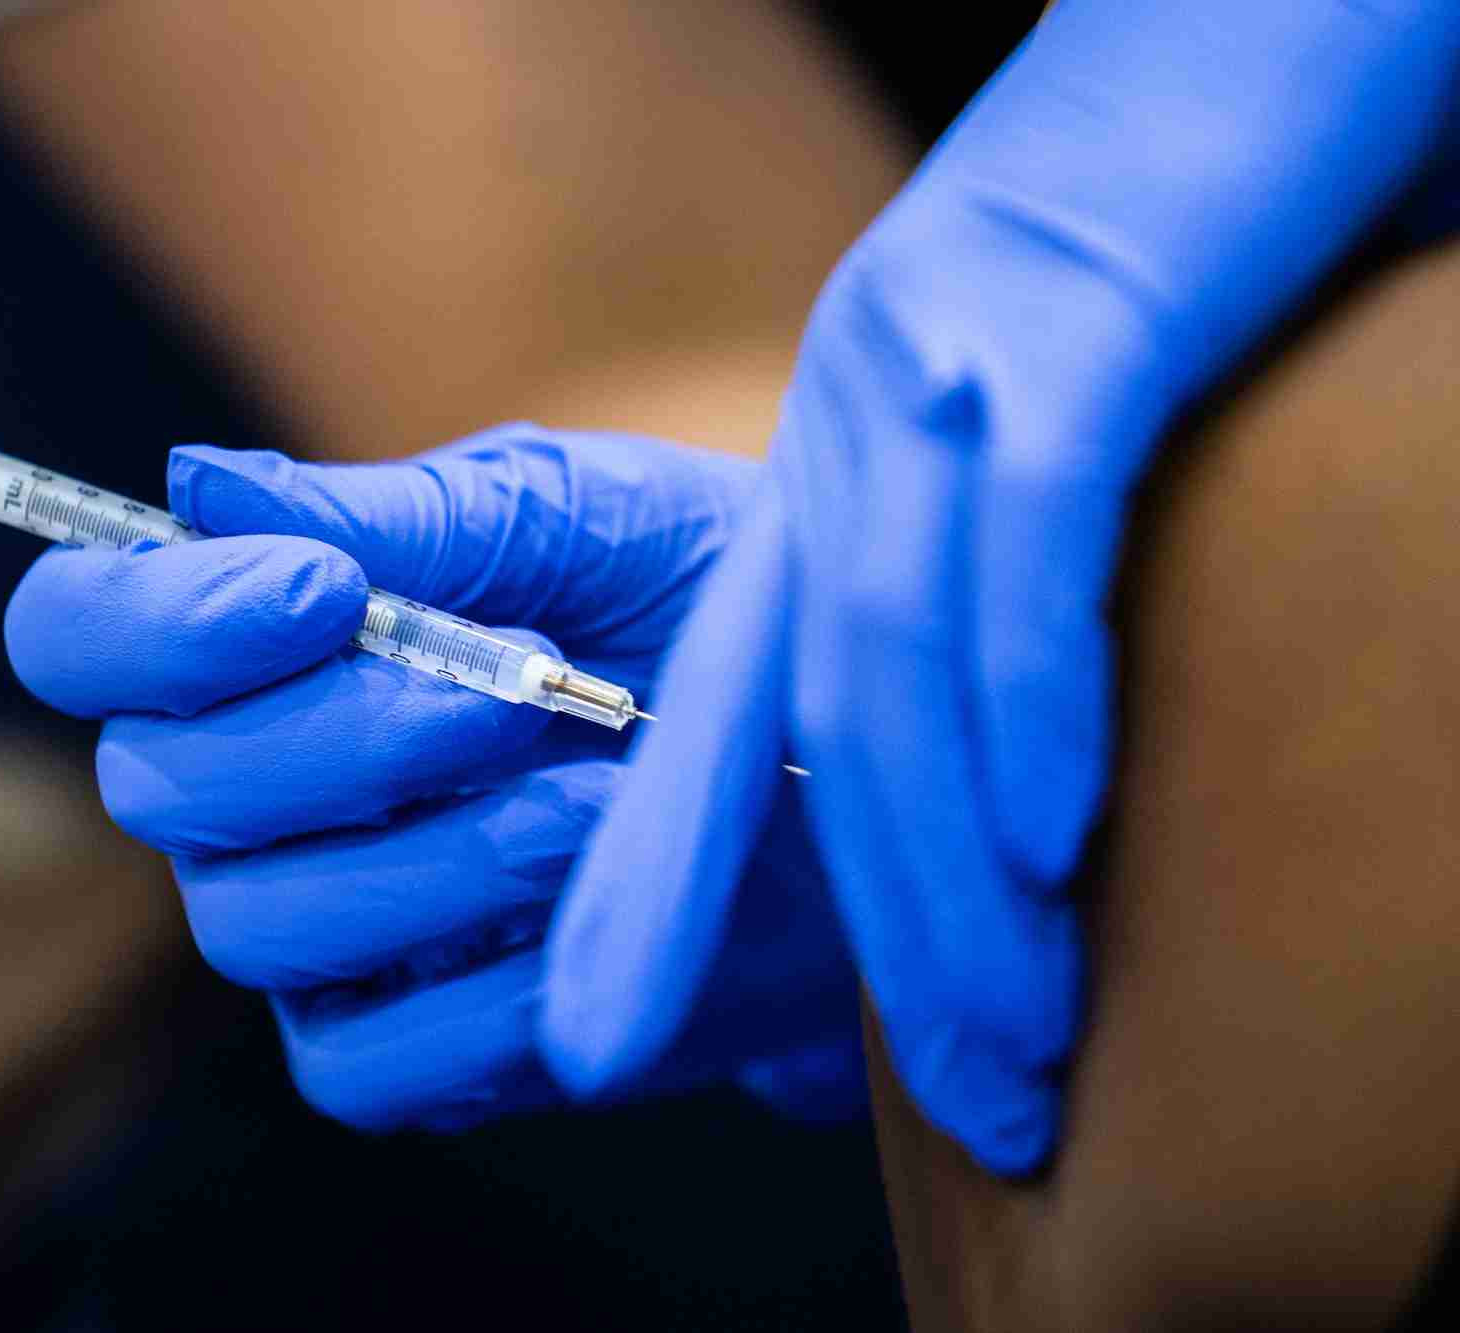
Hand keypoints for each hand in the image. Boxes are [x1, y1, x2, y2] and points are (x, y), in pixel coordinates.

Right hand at [4, 427, 860, 1127]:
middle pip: (160, 789)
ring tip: (591, 797)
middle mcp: (260, 791)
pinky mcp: (413, 1047)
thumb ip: (401, 517)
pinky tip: (578, 917)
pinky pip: (361, 1064)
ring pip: (258, 927)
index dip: (158, 624)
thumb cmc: (702, 605)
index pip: (81, 636)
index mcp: (263, 641)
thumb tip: (202, 487)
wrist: (854, 762)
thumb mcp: (574, 519)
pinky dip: (475, 999)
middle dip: (339, 738)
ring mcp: (328, 929)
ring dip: (432, 857)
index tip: (323, 594)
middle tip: (519, 690)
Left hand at [545, 0, 1459, 1172]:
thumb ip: (993, 571)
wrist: (1259, 11)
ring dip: (952, 873)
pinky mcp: (1076, 314)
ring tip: (1014, 1040)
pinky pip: (1029, 543)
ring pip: (900, 663)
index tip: (602, 1037)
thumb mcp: (1040, 416)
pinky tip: (1052, 831)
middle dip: (857, 935)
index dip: (647, 876)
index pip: (723, 701)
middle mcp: (858, 422)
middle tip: (961, 1099)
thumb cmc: (1176, 237)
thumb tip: (1003, 753)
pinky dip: (1033, 697)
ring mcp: (950, 362)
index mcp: (843, 457)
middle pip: (804, 721)